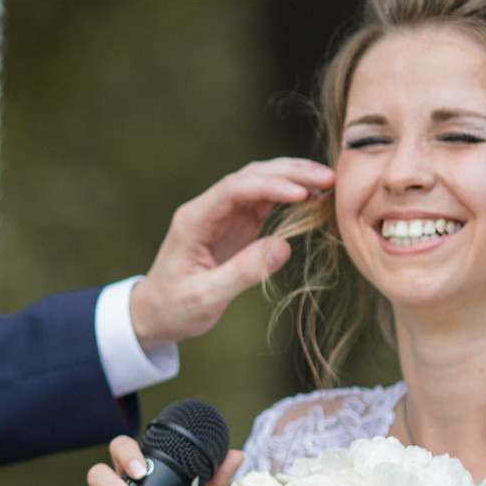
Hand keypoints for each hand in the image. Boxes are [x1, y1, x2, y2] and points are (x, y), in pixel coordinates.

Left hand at [129, 159, 334, 354]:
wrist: (157, 313)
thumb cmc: (175, 307)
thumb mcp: (205, 297)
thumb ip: (242, 272)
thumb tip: (283, 247)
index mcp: (194, 220)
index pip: (233, 190)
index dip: (268, 186)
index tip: (301, 194)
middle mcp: (209, 209)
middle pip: (250, 177)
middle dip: (289, 173)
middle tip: (328, 178)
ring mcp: (224, 215)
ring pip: (260, 183)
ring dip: (293, 178)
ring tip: (328, 182)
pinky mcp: (237, 224)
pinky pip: (265, 201)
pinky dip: (290, 196)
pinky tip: (314, 198)